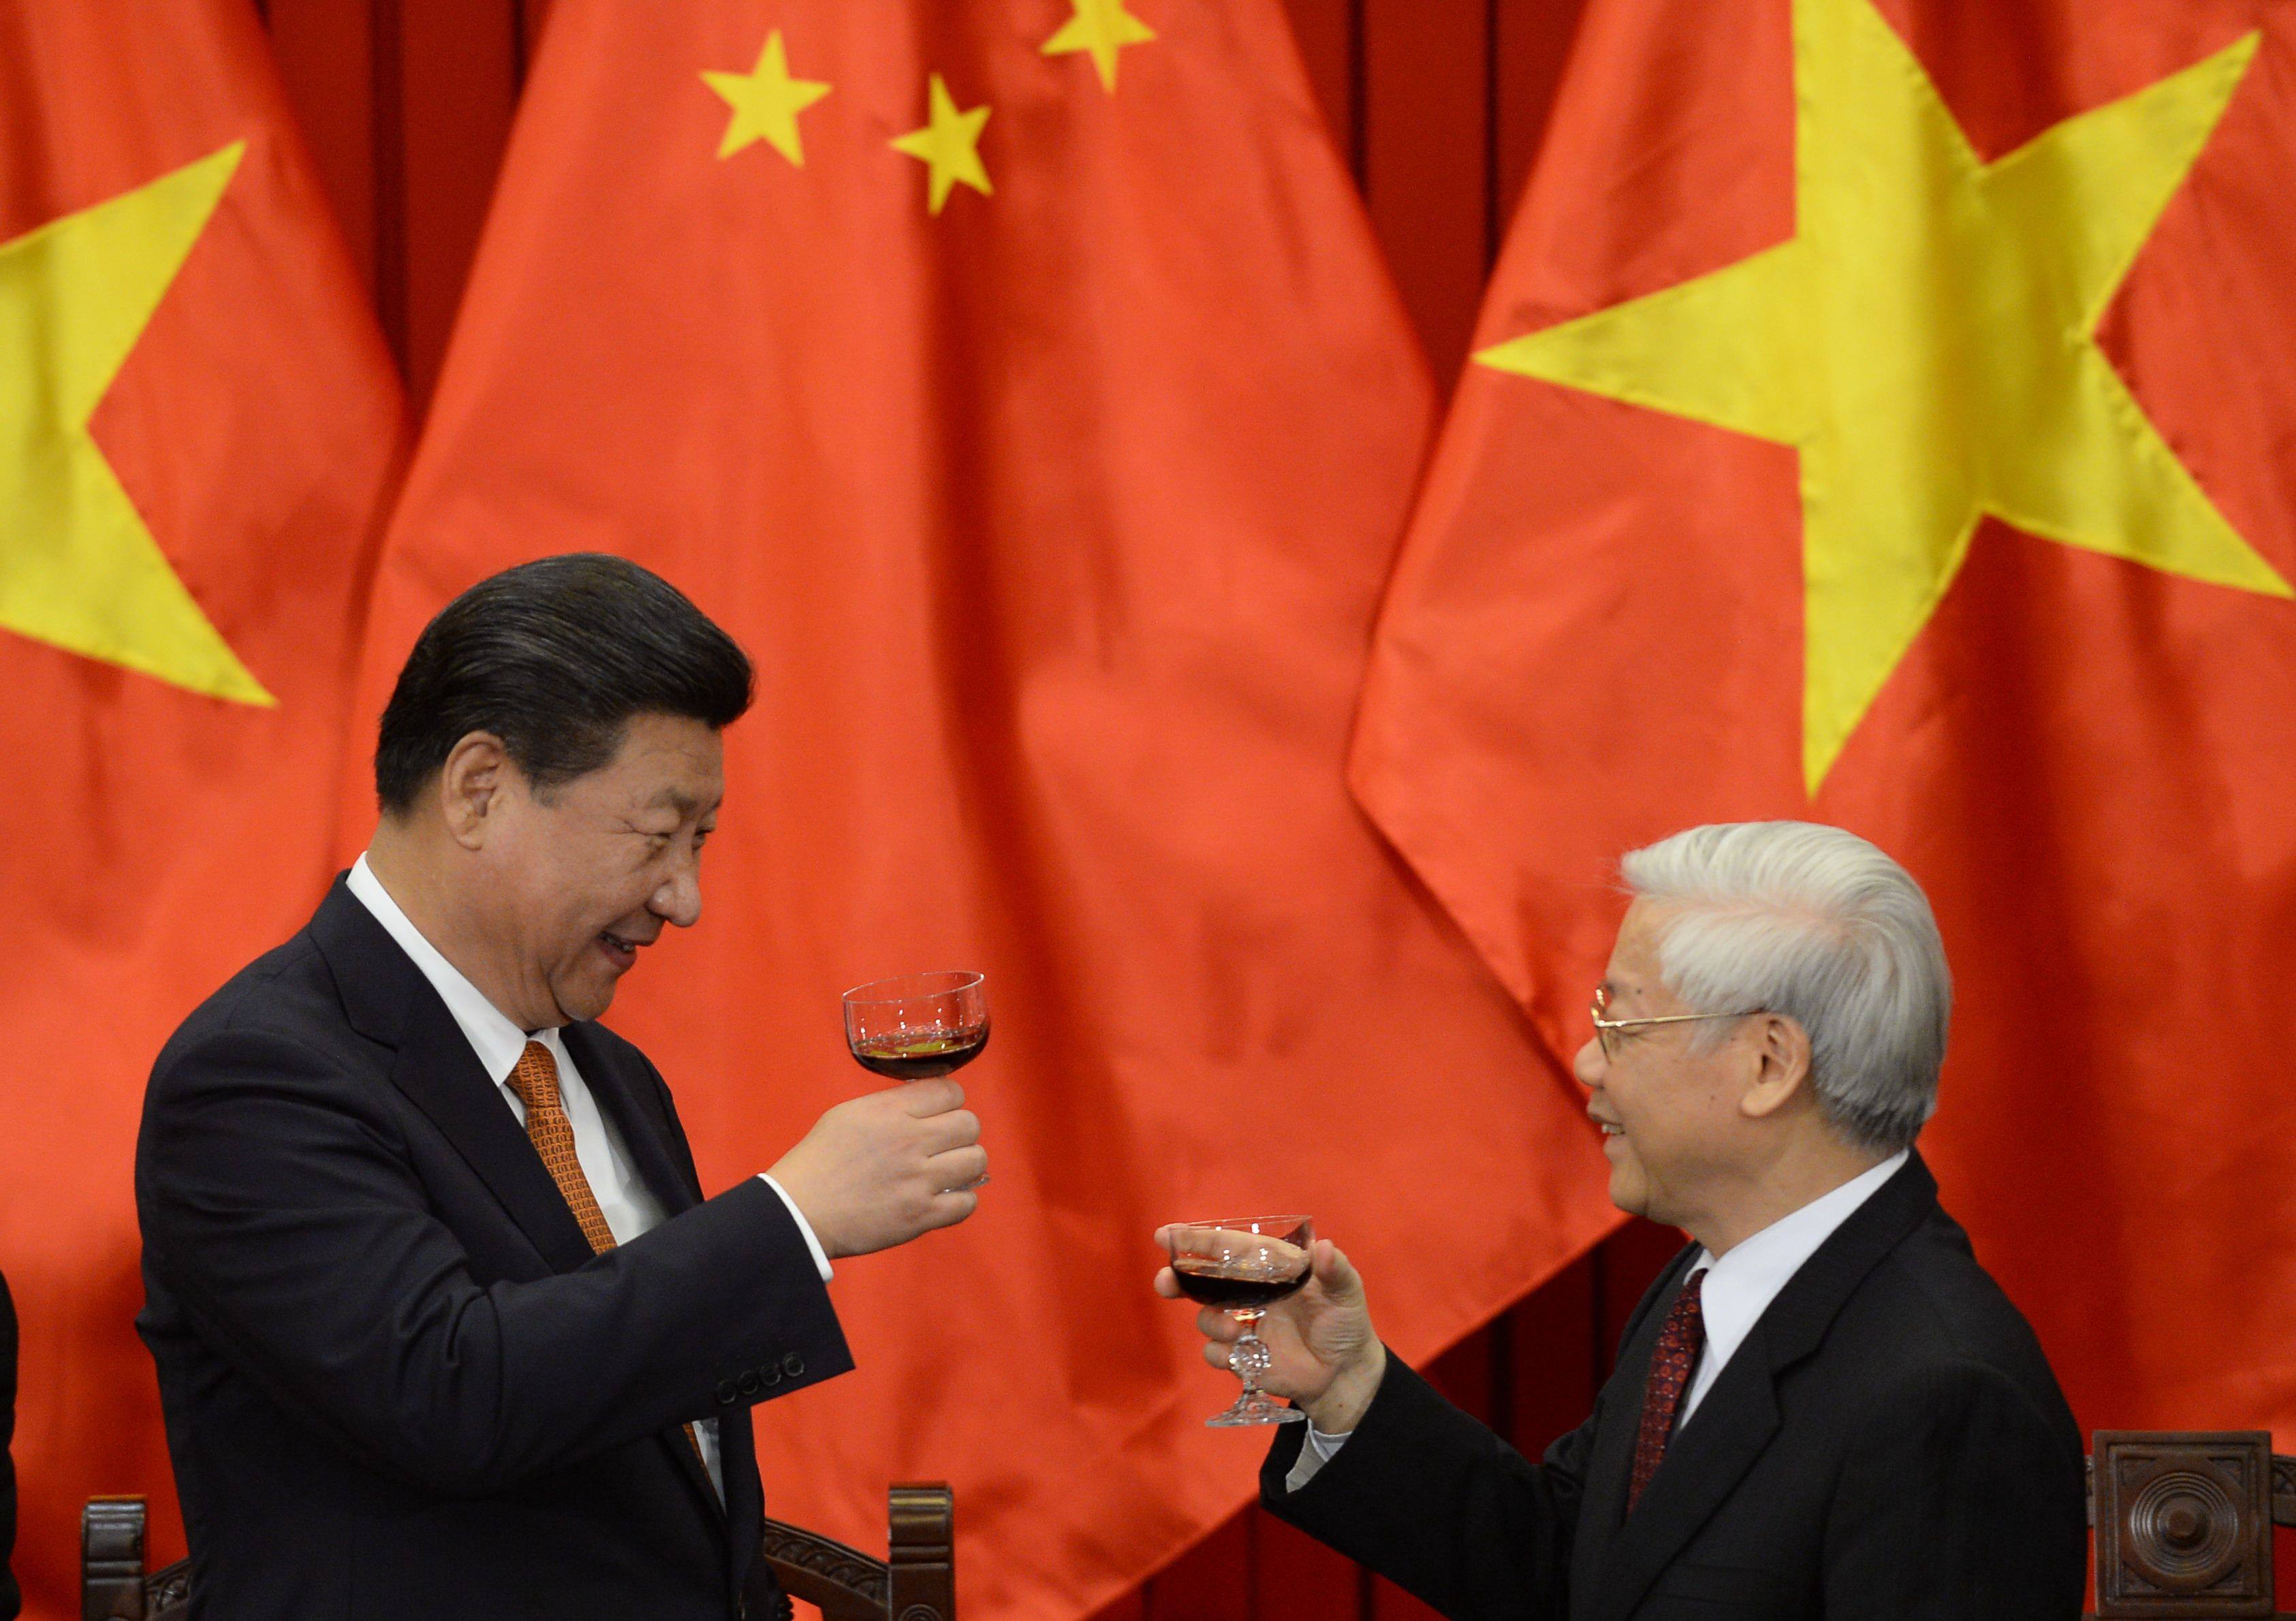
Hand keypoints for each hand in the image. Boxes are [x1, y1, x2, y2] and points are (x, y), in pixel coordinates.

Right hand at [770, 1081, 984, 1259]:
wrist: (799, 1211)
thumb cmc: (819, 1159)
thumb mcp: (849, 1113)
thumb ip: (892, 1104)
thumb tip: (926, 1099)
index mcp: (890, 1111)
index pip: (951, 1091)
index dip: (950, 1101)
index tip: (940, 1113)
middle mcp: (910, 1141)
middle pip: (970, 1124)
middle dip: (961, 1132)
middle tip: (945, 1144)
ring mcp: (918, 1180)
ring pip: (976, 1161)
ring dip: (965, 1165)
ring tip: (948, 1171)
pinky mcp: (920, 1215)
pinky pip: (968, 1202)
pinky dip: (961, 1200)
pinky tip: (944, 1198)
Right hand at [1155, 1234, 1385, 1432]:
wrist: (1345, 1371)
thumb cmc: (1344, 1321)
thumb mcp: (1347, 1291)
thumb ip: (1336, 1270)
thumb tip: (1325, 1248)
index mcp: (1269, 1268)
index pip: (1229, 1248)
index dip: (1196, 1240)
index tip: (1165, 1234)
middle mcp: (1249, 1293)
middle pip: (1202, 1281)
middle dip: (1178, 1278)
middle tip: (1165, 1282)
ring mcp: (1243, 1325)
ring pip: (1206, 1317)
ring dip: (1211, 1321)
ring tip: (1237, 1330)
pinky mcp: (1242, 1357)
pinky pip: (1216, 1353)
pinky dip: (1220, 1353)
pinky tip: (1239, 1356)